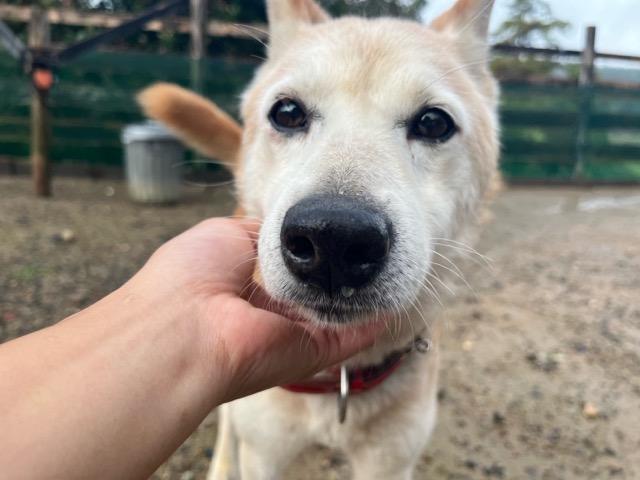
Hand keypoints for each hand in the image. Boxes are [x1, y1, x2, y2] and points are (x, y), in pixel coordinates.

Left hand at [129, 218, 383, 402]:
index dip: (302, 255)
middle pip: (306, 297)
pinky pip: (348, 338)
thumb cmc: (193, 272)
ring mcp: (286, 337)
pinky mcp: (309, 354)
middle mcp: (263, 315)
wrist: (187, 322)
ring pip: (329, 318)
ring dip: (354, 297)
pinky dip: (370, 324)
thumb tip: (285, 228)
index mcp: (237, 286)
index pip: (278, 272)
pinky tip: (391, 300)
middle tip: (361, 251)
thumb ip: (261, 233)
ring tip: (384, 268)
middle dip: (330, 277)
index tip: (326, 237)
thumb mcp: (226, 236)